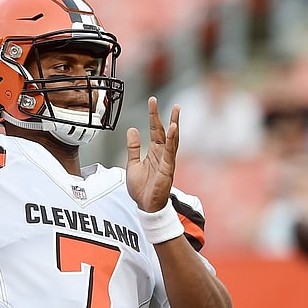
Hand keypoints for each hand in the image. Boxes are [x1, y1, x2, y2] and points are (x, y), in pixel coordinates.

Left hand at [125, 97, 179, 211]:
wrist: (145, 207)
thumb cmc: (141, 188)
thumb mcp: (133, 164)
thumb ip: (134, 148)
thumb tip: (132, 129)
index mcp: (154, 152)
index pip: (154, 130)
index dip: (153, 115)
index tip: (152, 100)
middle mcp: (162, 155)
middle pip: (165, 132)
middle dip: (165, 116)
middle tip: (166, 102)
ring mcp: (167, 162)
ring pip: (172, 141)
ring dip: (174, 126)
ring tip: (175, 112)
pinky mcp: (168, 170)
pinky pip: (171, 153)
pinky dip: (172, 141)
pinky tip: (173, 130)